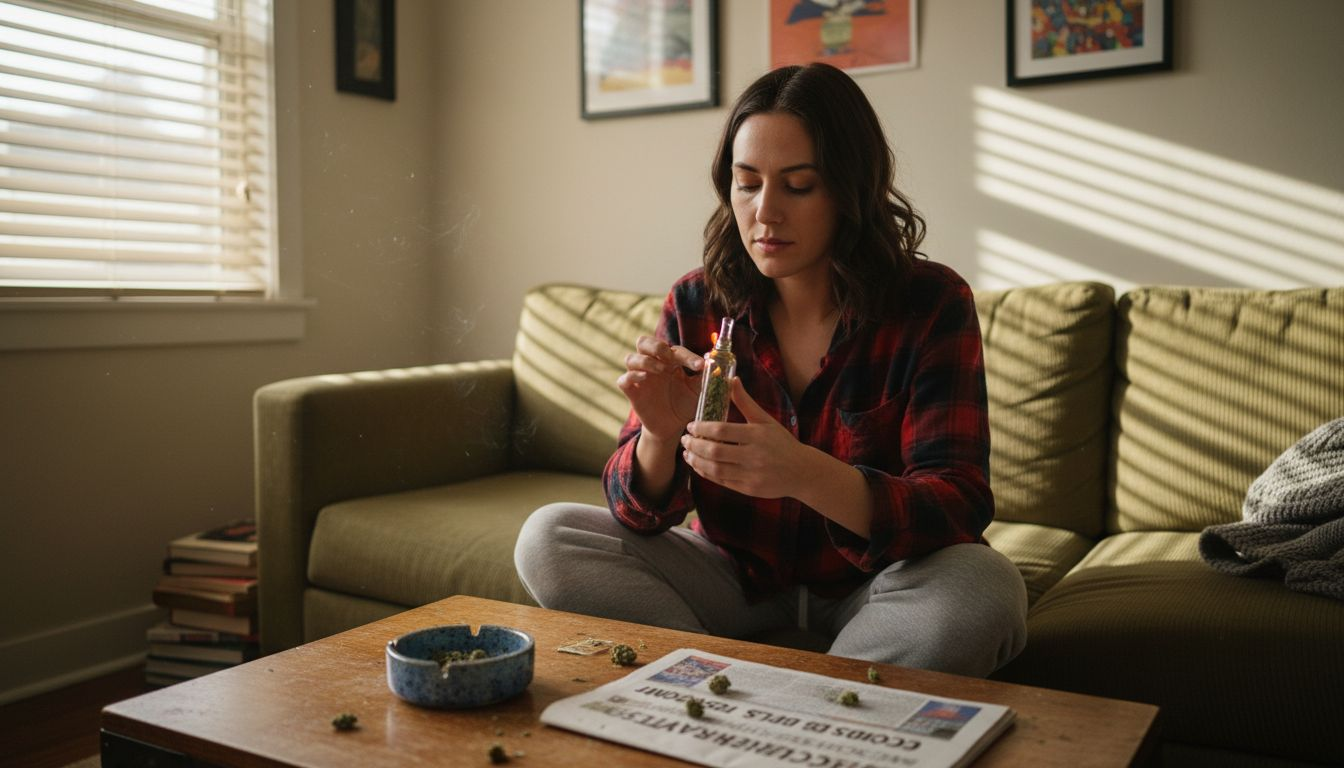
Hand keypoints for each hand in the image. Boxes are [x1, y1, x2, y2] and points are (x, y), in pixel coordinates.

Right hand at [616, 335, 702, 443]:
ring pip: (631, 358)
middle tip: (669, 356)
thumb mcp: (698, 390)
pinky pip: (624, 380)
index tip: (700, 365)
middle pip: (644, 342)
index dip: (687, 355)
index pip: (675, 350)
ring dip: (645, 360)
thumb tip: (714, 361)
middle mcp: (652, 365)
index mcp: (669, 361)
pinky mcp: (632, 392)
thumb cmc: (685, 404)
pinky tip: (645, 378)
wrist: (672, 427)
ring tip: (661, 370)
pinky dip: (632, 376)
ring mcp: (640, 378)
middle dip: (656, 346)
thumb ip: (705, 376)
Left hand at [680, 377, 807, 498]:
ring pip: (715, 469)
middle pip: (715, 451)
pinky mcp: (748, 489)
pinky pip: (721, 481)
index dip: (702, 428)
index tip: (690, 426)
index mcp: (757, 435)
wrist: (802, 472)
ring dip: (696, 461)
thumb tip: (731, 379)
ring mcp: (751, 475)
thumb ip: (745, 402)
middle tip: (684, 440)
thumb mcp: (766, 420)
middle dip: (694, 446)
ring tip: (687, 454)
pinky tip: (698, 465)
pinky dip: (706, 473)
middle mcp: (753, 456)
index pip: (722, 430)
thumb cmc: (782, 443)